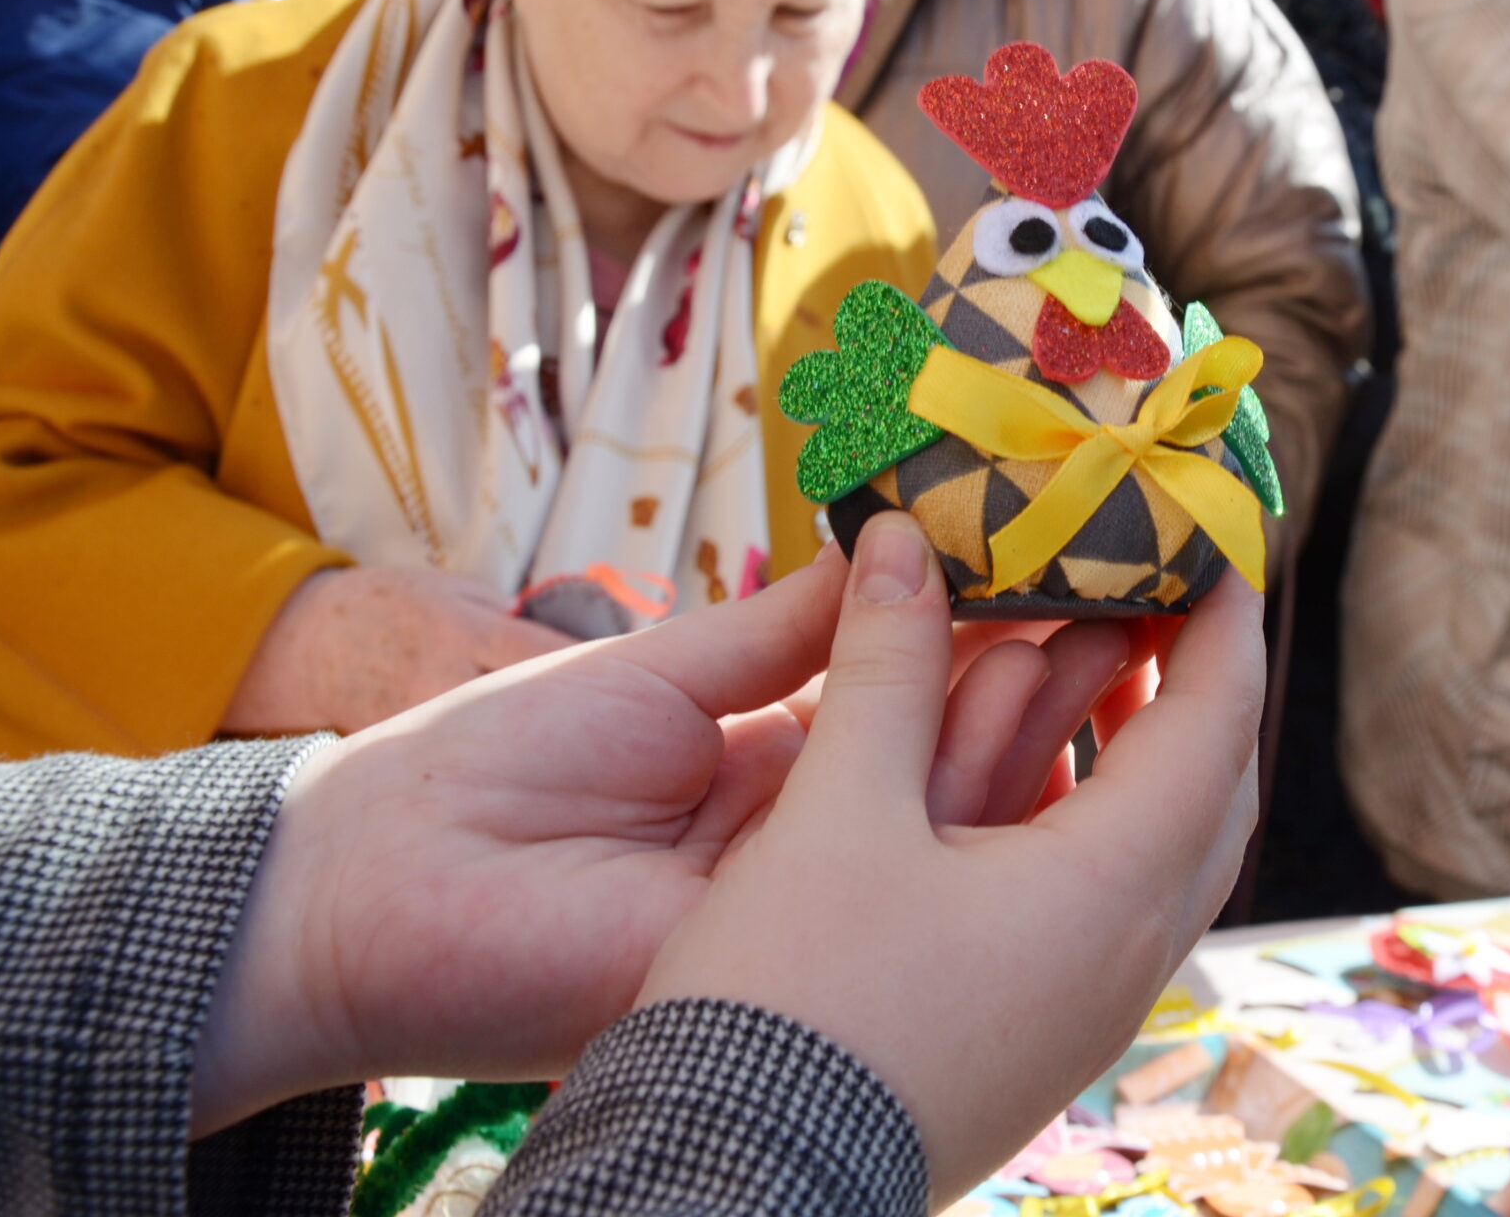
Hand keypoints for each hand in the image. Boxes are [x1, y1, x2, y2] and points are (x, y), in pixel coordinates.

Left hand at [191, 542, 1129, 1133]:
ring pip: (954, 821)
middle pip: (956, 760)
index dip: (995, 636)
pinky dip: (979, 802)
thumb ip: (780, 632)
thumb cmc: (486, 767)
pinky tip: (1048, 723)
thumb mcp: (658, 677)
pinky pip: (900, 876)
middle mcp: (809, 845)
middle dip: (1052, 674)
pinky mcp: (788, 960)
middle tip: (1140, 587)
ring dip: (1041, 726)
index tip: (1073, 561)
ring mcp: (805, 909)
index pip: (913, 702)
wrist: (370, 883)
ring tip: (1126, 633)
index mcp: (770, 773)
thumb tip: (885, 549)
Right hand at [635, 513, 1266, 1205]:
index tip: (1220, 541)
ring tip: (1085, 668)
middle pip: (1209, 795)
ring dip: (1139, 755)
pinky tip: (1023, 790)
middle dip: (1193, 685)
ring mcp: (1088, 1012)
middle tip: (1156, 595)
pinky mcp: (1039, 1041)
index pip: (1214, 725)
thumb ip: (887, 665)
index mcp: (1111, 891)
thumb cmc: (794, 999)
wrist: (741, 1186)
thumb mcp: (838, 808)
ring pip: (1160, 857)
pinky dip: (1093, 822)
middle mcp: (1128, 958)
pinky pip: (1109, 907)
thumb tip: (902, 539)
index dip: (1224, 624)